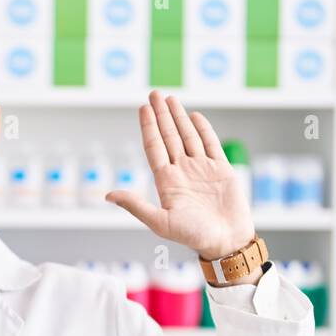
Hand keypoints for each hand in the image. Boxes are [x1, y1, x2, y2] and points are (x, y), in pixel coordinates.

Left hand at [106, 90, 254, 260]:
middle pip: (169, 137)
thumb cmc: (194, 236)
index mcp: (166, 182)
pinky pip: (210, 144)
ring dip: (179, 117)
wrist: (226, 242)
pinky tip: (194, 116)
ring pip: (188, 136)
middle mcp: (182, 172)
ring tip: (170, 98)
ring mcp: (201, 169)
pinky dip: (202, 129)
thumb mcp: (160, 222)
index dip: (148, 127)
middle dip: (161, 115)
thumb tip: (108, 195)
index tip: (142, 108)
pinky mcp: (221, 170)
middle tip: (154, 93)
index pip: (154, 147)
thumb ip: (136, 206)